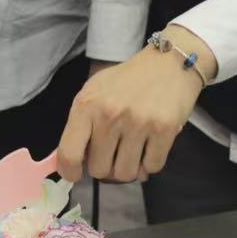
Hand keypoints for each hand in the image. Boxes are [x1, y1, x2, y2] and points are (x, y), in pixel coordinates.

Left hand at [56, 29, 214, 182]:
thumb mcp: (94, 93)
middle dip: (106, 165)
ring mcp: (138, 123)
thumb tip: (67, 163)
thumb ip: (79, 126)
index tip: (75, 174)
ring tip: (132, 148)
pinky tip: (150, 145)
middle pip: (100, 170)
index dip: (70, 171)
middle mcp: (110, 114)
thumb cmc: (127, 81)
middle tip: (113, 151)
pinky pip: (152, 167)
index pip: (69, 152)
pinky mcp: (164, 130)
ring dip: (129, 167)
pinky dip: (150, 163)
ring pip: (126, 174)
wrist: (169, 63)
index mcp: (87, 104)